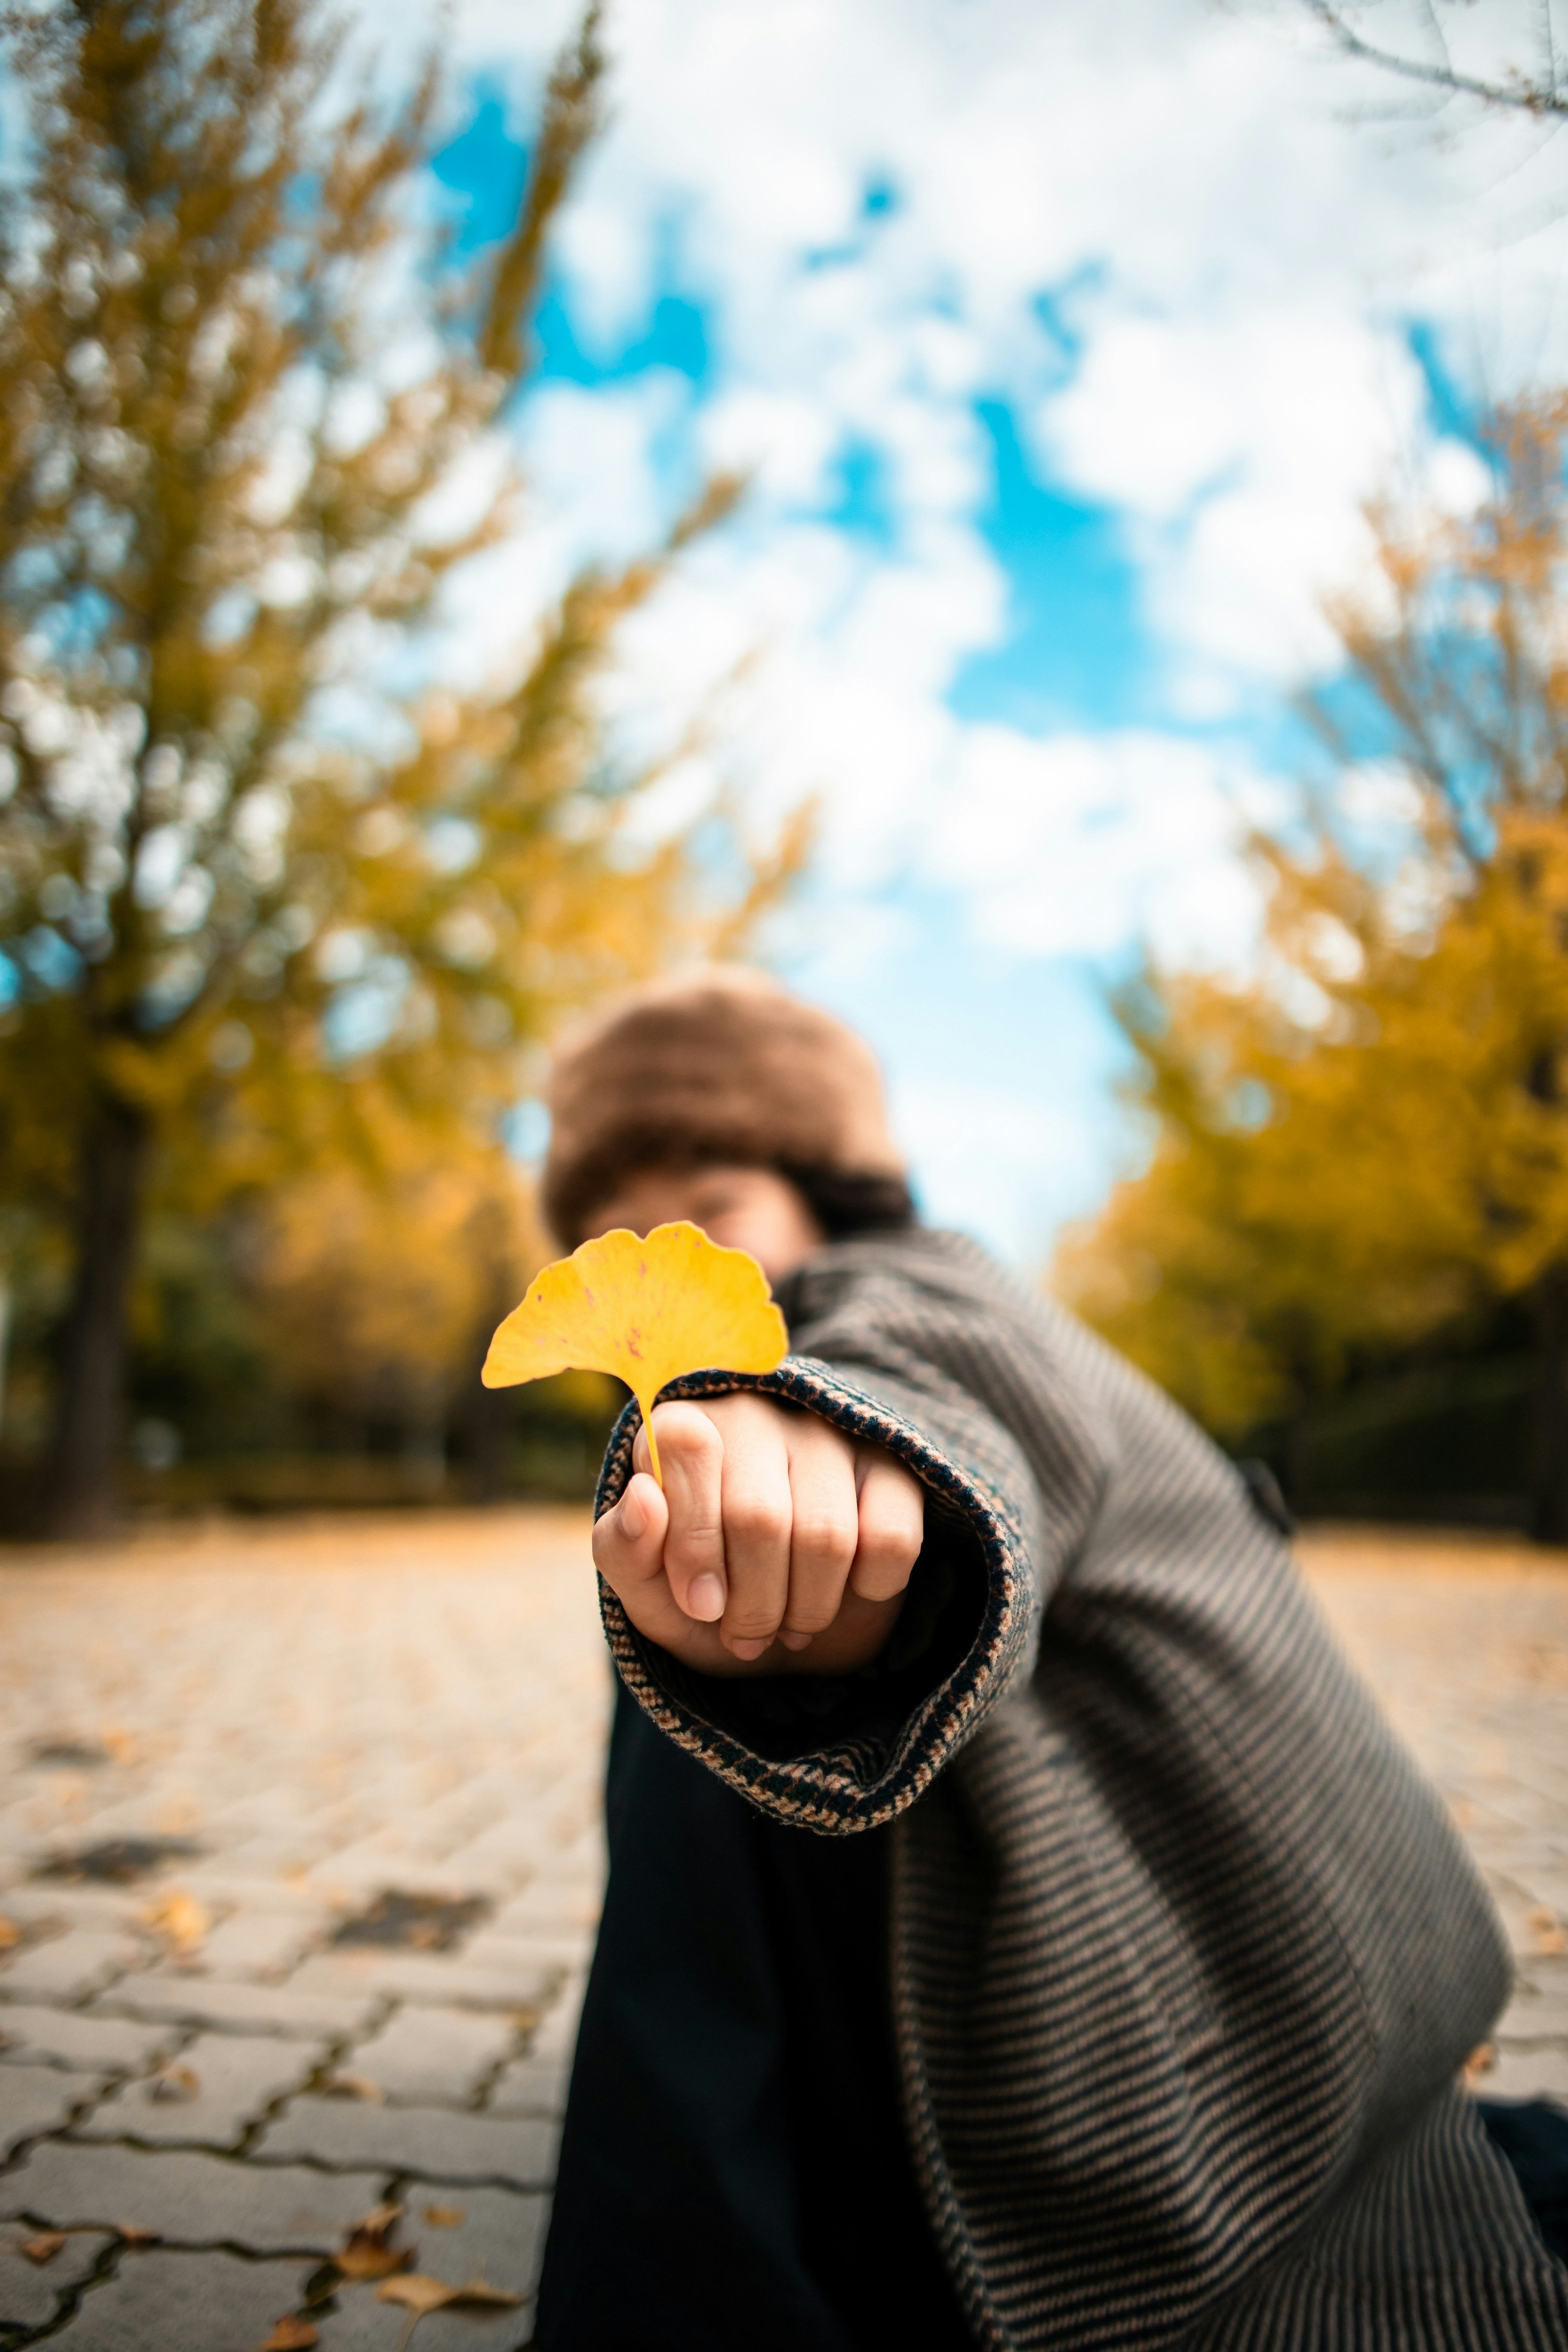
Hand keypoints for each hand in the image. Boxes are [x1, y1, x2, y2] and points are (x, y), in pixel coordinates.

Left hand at [591, 1392, 923, 1676]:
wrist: (782, 1618)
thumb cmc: (702, 1595)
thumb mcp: (645, 1588)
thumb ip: (624, 1547)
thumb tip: (644, 1498)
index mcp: (682, 1425)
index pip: (688, 1446)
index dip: (695, 1543)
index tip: (701, 1607)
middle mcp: (756, 1412)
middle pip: (759, 1515)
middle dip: (752, 1604)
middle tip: (744, 1636)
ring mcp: (828, 1434)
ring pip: (826, 1535)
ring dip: (806, 1609)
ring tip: (787, 1626)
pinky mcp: (891, 1466)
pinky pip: (891, 1538)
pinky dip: (869, 1589)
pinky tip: (847, 1591)